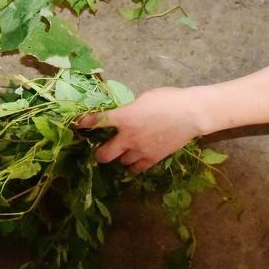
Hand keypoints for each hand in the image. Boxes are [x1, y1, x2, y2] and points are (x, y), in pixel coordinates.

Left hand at [74, 86, 206, 172]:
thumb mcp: (142, 99)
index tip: (78, 125)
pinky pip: (137, 168)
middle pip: (104, 154)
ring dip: (120, 157)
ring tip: (123, 151)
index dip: (84, 123)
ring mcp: (140, 151)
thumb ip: (128, 111)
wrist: (190, 113)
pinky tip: (136, 158)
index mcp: (124, 117)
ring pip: (121, 162)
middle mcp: (128, 137)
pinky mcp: (153, 159)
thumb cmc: (167, 99)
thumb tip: (123, 116)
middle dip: (99, 153)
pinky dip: (134, 164)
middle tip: (100, 149)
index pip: (97, 121)